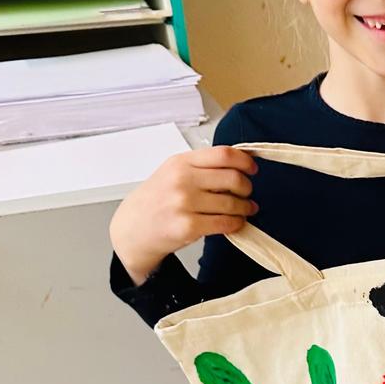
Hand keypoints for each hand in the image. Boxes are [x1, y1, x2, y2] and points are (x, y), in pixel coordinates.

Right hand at [110, 146, 257, 284]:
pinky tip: (235, 222)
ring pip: (232, 203)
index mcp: (181, 162)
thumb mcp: (173, 172)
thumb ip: (202, 166)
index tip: (252, 169)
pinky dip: (236, 223)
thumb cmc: (155, 200)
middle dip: (247, 187)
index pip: (223, 154)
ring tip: (245, 209)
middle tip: (247, 194)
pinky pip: (225, 223)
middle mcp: (182, 180)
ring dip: (245, 208)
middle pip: (233, 178)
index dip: (245, 161)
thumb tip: (239, 164)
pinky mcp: (188, 226)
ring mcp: (184, 203)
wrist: (132, 229)